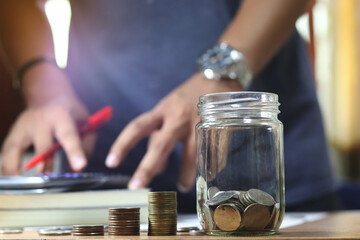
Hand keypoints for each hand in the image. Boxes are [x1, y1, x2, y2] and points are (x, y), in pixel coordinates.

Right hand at [1, 96, 94, 175]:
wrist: (48, 96)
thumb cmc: (70, 113)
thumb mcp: (86, 122)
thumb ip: (86, 144)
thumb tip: (78, 169)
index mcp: (61, 115)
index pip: (68, 134)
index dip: (74, 151)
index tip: (79, 166)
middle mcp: (40, 120)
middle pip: (42, 145)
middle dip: (48, 164)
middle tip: (52, 180)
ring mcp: (23, 126)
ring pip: (16, 149)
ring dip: (19, 169)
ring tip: (25, 186)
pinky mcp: (13, 133)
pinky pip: (7, 153)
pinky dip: (8, 167)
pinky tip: (13, 180)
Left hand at [106, 73, 242, 191]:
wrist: (218, 78)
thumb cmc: (187, 97)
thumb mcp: (168, 110)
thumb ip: (159, 136)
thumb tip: (156, 169)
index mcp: (163, 110)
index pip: (137, 127)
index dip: (122, 145)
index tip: (111, 162)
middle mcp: (178, 117)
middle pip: (159, 145)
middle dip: (147, 168)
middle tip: (136, 187)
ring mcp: (198, 124)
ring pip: (189, 156)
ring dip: (185, 175)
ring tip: (183, 186)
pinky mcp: (216, 130)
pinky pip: (210, 153)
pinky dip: (208, 166)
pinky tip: (207, 172)